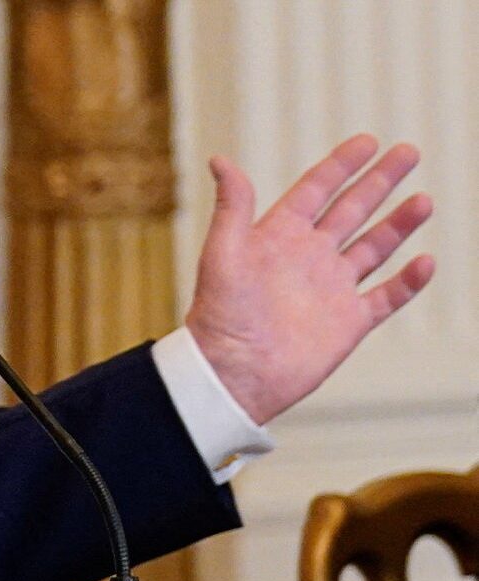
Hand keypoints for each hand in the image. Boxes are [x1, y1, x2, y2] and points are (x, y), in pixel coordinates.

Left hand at [187, 134, 434, 425]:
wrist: (233, 374)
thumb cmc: (219, 315)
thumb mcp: (223, 253)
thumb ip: (232, 206)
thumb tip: (220, 159)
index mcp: (277, 237)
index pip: (315, 191)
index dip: (341, 166)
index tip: (368, 141)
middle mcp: (307, 258)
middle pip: (351, 210)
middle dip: (379, 182)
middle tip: (409, 152)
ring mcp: (331, 289)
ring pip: (373, 248)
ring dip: (398, 224)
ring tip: (423, 200)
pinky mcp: (349, 322)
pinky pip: (386, 297)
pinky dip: (408, 281)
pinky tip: (426, 261)